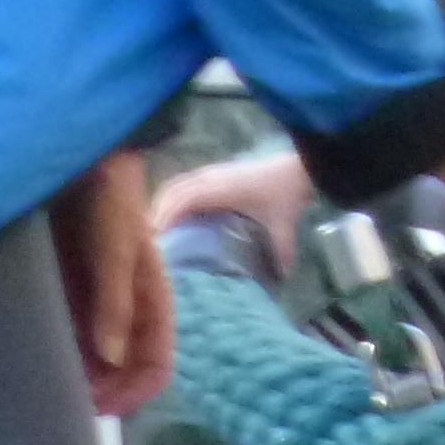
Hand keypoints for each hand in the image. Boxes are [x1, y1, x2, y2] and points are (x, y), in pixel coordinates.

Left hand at [51, 149, 175, 416]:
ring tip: (43, 390)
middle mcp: (123, 306)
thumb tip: (111, 360)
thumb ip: (115, 302)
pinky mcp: (65, 286)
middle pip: (122, 367)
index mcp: (149, 299)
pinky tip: (30, 358)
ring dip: (75, 375)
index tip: (99, 412)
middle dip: (101, 391)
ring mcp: (93, 298)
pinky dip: (53, 350)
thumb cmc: (109, 199)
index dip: (134, 393)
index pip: (157, 362)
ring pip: (92, 354)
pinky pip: (64, 331)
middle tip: (63, 408)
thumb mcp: (117, 250)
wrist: (81, 157)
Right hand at [151, 152, 313, 272]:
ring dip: (160, 205)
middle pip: (171, 193)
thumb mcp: (283, 224)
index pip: (184, 200)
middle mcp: (211, 178)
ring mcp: (211, 172)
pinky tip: (168, 216)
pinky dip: (170, 198)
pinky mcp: (213, 172)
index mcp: (223, 189)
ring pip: (174, 185)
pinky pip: (182, 182)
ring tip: (152, 232)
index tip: (154, 241)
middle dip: (155, 216)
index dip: (165, 218)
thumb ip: (281, 250)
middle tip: (146, 244)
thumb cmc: (286, 193)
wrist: (298, 167)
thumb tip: (281, 277)